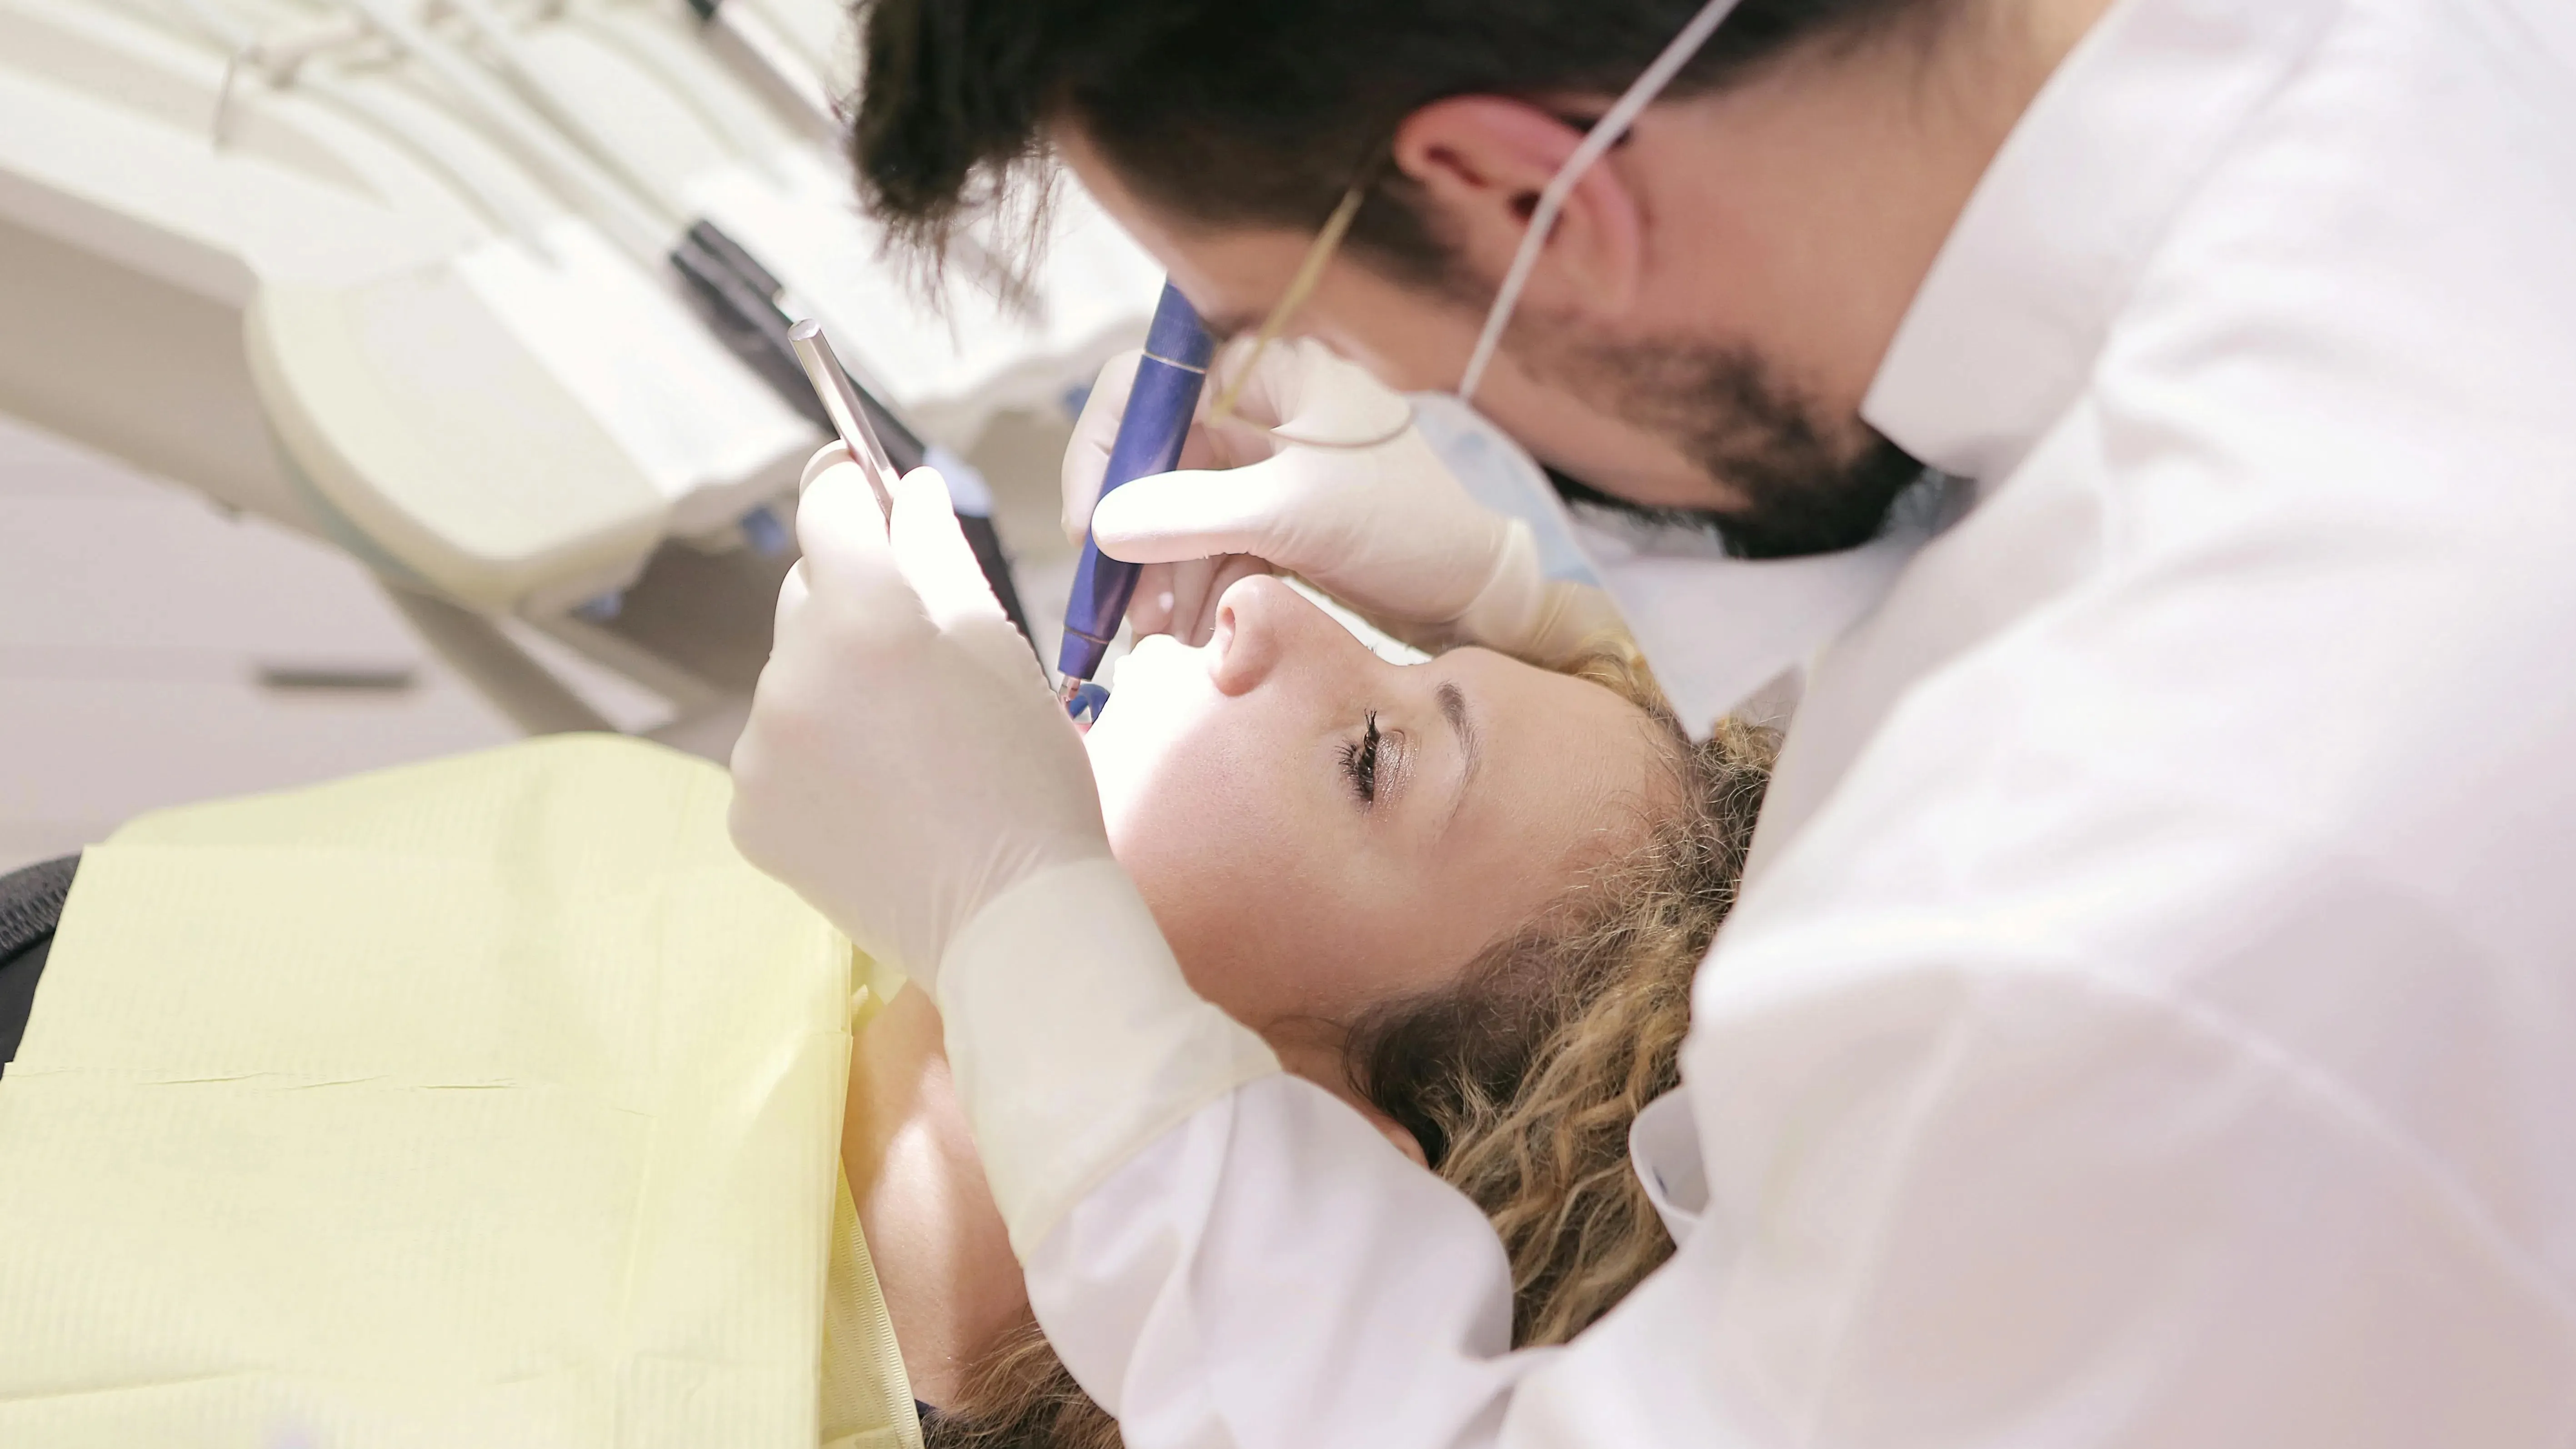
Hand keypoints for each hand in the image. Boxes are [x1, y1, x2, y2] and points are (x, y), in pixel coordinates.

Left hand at [731, 446, 1108, 986]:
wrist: (1012, 921)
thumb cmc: (1029, 779)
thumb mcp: (999, 650)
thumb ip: (940, 555)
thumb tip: (911, 491)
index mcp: (865, 617)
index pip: (828, 506)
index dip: (850, 486)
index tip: (863, 484)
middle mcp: (793, 673)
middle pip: (806, 594)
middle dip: (854, 605)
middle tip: (924, 663)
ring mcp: (760, 749)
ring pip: (792, 679)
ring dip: (835, 690)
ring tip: (910, 754)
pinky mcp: (748, 812)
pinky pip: (775, 754)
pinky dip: (816, 762)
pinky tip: (877, 800)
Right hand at [1063, 337, 1615, 663]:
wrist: (1478, 592)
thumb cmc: (1404, 528)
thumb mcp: (1293, 516)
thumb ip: (1191, 514)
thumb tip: (1103, 527)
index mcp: (1267, 372)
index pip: (1149, 385)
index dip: (1104, 452)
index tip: (1090, 530)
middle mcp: (1260, 408)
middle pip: (1157, 459)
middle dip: (1134, 537)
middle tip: (1117, 607)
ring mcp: (1267, 465)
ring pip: (1181, 512)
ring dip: (1162, 577)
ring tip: (1158, 638)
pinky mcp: (1277, 518)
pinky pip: (1213, 546)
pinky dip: (1197, 590)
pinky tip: (1188, 636)